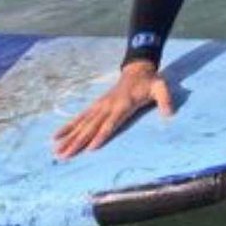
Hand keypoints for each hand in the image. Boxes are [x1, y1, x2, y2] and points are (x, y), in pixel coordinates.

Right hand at [52, 60, 173, 158]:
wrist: (137, 70)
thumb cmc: (150, 82)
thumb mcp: (161, 88)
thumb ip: (165, 100)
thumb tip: (169, 114)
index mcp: (123, 104)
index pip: (111, 123)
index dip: (102, 135)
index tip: (91, 148)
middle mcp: (108, 106)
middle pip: (91, 126)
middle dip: (78, 142)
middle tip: (65, 155)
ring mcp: (99, 105)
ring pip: (82, 124)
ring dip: (69, 137)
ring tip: (57, 150)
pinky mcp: (95, 106)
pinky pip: (79, 117)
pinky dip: (67, 127)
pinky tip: (56, 136)